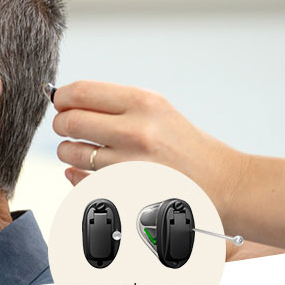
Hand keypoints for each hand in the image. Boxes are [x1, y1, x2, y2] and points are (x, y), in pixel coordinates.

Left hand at [51, 80, 246, 220]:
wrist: (225, 184)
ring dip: (68, 152)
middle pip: (69, 121)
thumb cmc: (184, 147)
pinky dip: (76, 176)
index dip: (62, 97)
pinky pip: (78, 181)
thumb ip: (113, 105)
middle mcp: (136, 132)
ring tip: (84, 151)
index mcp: (144, 103)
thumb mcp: (157, 111)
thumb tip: (63, 100)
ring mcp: (129, 165)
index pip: (81, 91)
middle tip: (67, 128)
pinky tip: (87, 173)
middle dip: (61, 124)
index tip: (59, 102)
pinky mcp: (123, 192)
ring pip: (70, 153)